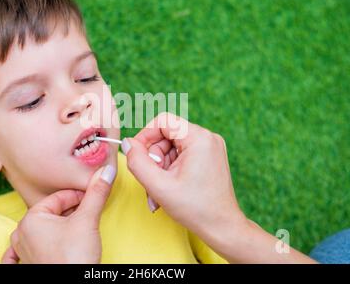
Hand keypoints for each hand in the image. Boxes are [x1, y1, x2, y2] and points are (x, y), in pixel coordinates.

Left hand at [1, 165, 115, 263]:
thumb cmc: (75, 258)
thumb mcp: (88, 220)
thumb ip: (96, 193)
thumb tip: (106, 171)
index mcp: (31, 219)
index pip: (59, 198)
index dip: (78, 196)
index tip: (92, 197)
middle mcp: (22, 234)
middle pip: (51, 212)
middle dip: (70, 211)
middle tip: (88, 212)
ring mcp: (23, 251)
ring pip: (40, 230)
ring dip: (56, 226)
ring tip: (75, 229)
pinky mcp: (29, 265)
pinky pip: (20, 253)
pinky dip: (27, 248)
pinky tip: (28, 249)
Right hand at [122, 112, 315, 262]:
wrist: (222, 228)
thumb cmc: (196, 209)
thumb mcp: (159, 186)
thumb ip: (137, 162)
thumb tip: (127, 144)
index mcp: (199, 139)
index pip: (163, 121)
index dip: (145, 136)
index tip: (136, 155)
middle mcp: (208, 138)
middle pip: (166, 136)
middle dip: (153, 158)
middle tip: (150, 180)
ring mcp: (210, 148)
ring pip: (172, 148)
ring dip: (160, 168)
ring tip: (158, 192)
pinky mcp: (209, 157)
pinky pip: (181, 156)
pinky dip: (170, 171)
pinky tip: (168, 190)